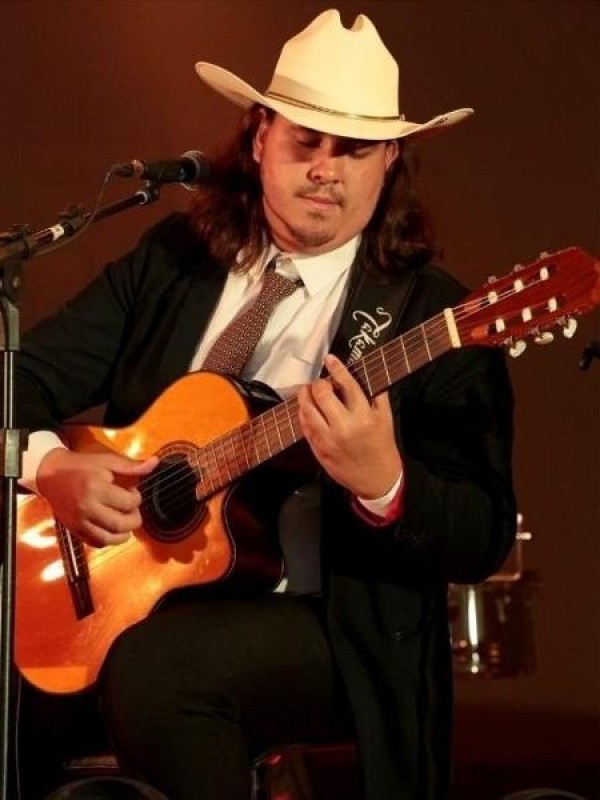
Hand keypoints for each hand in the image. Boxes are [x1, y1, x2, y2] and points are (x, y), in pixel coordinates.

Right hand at [36, 448, 158, 547]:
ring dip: (124, 533)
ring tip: (125, 521)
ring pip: (109, 538)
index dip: (137, 498)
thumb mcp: (107, 461)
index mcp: (96, 488)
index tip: (133, 492)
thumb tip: (155, 463)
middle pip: (120, 525)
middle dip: (134, 519)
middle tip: (132, 509)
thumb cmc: (82, 466)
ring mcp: (79, 522)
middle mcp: (87, 508)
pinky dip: (109, 539)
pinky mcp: (73, 530)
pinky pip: (96, 543)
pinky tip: (112, 529)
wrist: (51, 474)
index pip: (128, 503)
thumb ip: (132, 466)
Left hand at [297, 354, 402, 498]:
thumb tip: (362, 374)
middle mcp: (344, 426)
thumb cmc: (382, 446)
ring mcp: (328, 439)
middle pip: (321, 394)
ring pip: (307, 409)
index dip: (336, 368)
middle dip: (319, 383)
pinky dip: (303, 414)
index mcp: (364, 416)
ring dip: (305, 396)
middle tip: (320, 382)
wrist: (377, 479)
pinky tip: (306, 409)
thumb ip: (376, 395)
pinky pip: (305, 427)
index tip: (329, 359)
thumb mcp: (386, 418)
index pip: (346, 384)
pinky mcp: (318, 450)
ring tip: (307, 391)